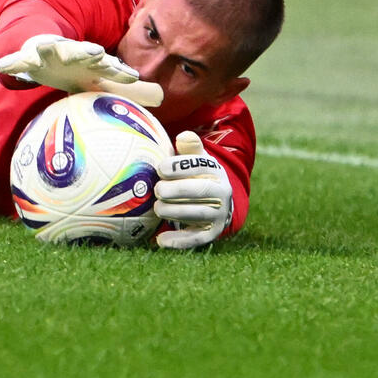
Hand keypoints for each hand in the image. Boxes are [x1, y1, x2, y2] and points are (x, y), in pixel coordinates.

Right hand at [0, 34, 161, 105]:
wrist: (46, 48)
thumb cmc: (75, 69)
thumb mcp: (98, 78)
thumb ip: (125, 87)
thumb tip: (161, 97)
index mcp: (90, 60)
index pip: (107, 65)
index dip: (117, 70)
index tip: (129, 75)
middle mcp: (71, 53)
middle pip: (80, 52)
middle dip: (86, 53)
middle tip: (95, 54)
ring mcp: (49, 51)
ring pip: (49, 49)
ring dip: (47, 49)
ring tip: (42, 52)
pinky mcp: (28, 55)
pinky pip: (18, 59)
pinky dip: (12, 61)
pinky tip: (4, 64)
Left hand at [154, 131, 232, 248]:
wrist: (217, 200)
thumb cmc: (196, 174)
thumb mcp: (195, 158)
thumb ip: (190, 147)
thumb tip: (184, 136)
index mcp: (215, 170)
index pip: (200, 166)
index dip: (179, 167)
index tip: (160, 168)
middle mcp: (221, 192)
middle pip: (201, 191)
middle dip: (178, 190)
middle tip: (158, 189)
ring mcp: (218, 214)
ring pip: (198, 214)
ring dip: (176, 212)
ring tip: (157, 208)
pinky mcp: (211, 231)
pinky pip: (196, 238)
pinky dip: (179, 241)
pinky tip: (160, 241)